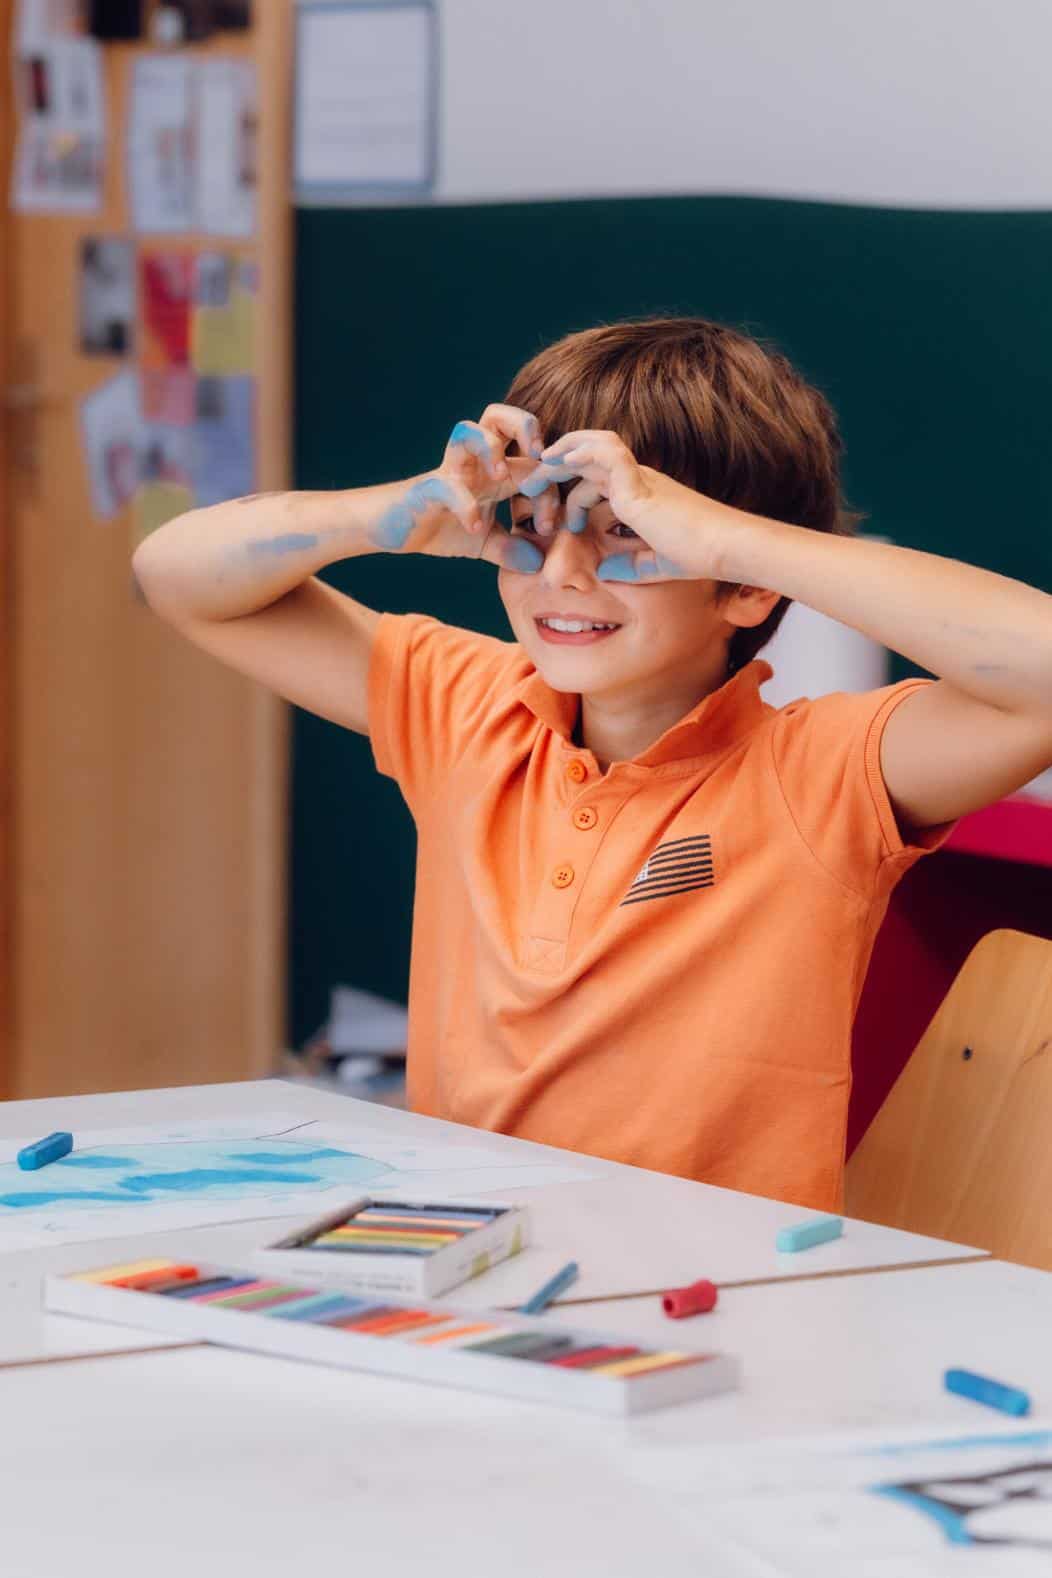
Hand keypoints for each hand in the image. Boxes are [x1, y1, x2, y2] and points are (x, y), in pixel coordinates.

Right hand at [371, 405, 545, 573]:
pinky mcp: (428, 488)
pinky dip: (465, 505)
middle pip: (500, 416)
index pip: (532, 461)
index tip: (550, 527)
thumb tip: (537, 563)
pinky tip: (475, 527)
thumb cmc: (439, 525)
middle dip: (527, 428)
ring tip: (502, 477)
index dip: (549, 488)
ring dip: (491, 447)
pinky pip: (447, 486)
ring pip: (468, 431)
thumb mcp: (483, 542)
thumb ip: (510, 549)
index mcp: (493, 471)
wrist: (392, 529)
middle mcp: (473, 463)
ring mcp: (449, 471)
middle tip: (540, 462)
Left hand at [518, 429, 724, 581]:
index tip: (554, 517)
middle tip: (530, 484)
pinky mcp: (639, 482)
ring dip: (563, 452)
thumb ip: (629, 567)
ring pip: (594, 446)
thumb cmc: (699, 556)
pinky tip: (559, 461)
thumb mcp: (654, 565)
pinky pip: (605, 454)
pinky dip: (580, 452)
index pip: (598, 482)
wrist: (722, 547)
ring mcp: (639, 477)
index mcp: (641, 496)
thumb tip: (603, 572)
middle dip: (557, 466)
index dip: (572, 495)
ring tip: (539, 465)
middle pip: (589, 458)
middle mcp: (639, 480)